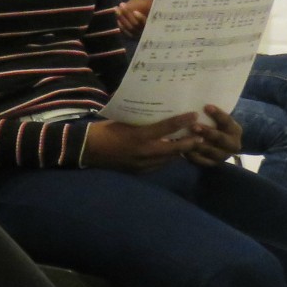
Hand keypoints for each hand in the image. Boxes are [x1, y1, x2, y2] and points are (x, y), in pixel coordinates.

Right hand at [81, 113, 202, 172]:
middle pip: (175, 148)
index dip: (182, 121)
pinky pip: (159, 165)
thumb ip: (142, 124)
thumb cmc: (103, 130)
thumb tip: (158, 119)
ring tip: (188, 144)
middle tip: (201, 136)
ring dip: (179, 151)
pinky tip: (169, 154)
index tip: (194, 115)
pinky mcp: (139, 171)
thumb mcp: (124, 122)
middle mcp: (144, 152)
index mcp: (139, 136)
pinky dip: (166, 159)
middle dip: (189, 143)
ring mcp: (142, 164)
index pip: (167, 128)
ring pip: (169, 158)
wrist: (86, 149)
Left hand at [117, 0, 153, 35]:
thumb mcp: (152, 8)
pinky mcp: (133, 37)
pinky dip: (121, 25)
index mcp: (152, 24)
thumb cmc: (150, 13)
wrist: (150, 27)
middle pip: (135, 25)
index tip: (135, 11)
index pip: (146, 23)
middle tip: (122, 4)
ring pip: (129, 28)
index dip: (140, 18)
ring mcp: (139, 35)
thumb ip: (150, 3)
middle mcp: (146, 31)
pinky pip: (126, 32)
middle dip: (127, 14)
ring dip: (122, 18)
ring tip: (117, 8)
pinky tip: (117, 19)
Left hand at [186, 104, 242, 166]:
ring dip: (198, 144)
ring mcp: (222, 156)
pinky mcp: (212, 164)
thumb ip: (210, 112)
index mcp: (235, 130)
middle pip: (220, 138)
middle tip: (194, 126)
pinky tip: (182, 150)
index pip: (227, 121)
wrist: (219, 143)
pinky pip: (202, 161)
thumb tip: (195, 98)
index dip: (218, 114)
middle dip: (207, 132)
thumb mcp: (217, 119)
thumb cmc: (214, 125)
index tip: (206, 106)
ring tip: (184, 139)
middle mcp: (232, 144)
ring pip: (210, 151)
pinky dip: (192, 156)